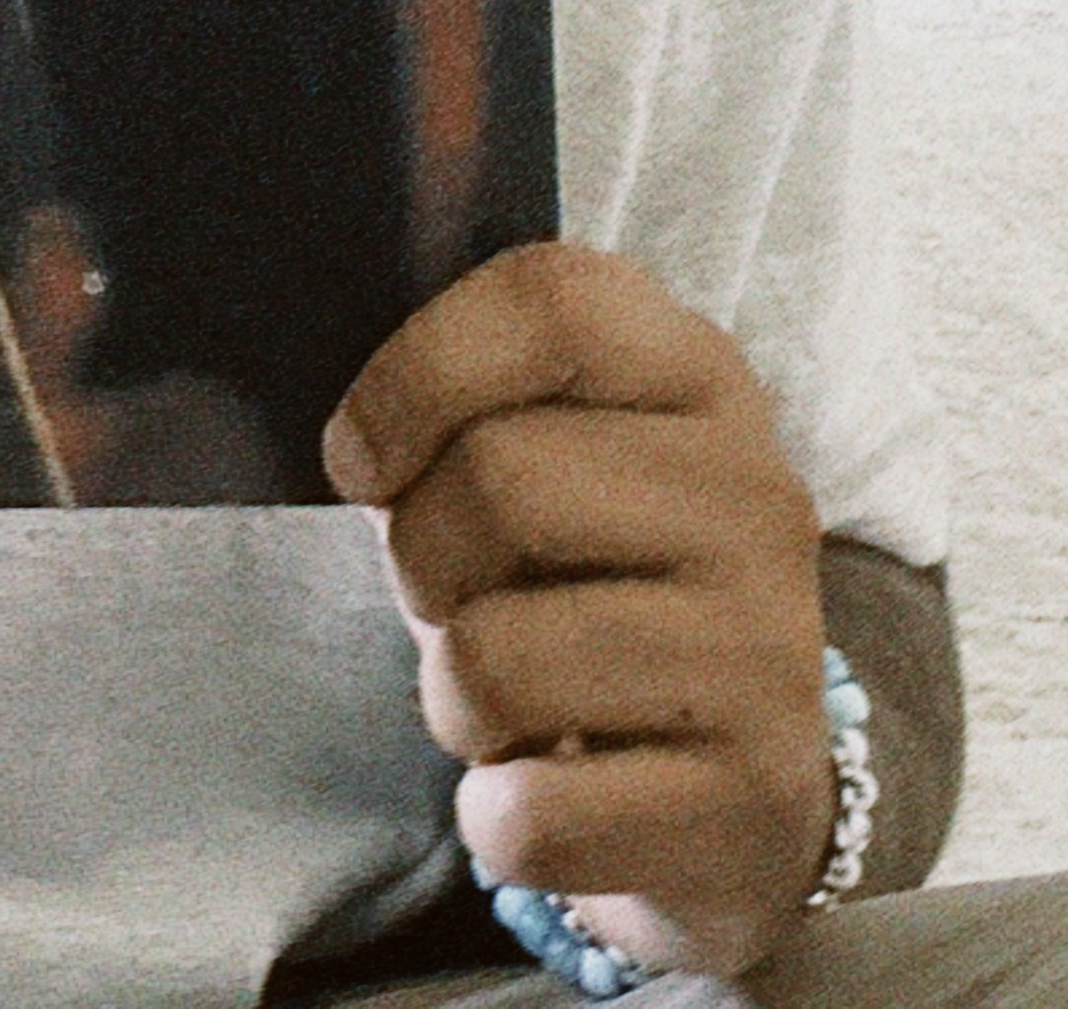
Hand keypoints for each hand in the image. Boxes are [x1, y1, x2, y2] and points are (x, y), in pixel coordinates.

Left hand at [322, 243, 832, 986]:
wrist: (739, 786)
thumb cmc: (595, 585)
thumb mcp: (554, 457)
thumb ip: (465, 404)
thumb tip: (356, 446)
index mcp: (699, 377)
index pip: (552, 302)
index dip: (417, 371)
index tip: (362, 457)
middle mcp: (755, 498)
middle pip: (500, 480)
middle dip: (419, 558)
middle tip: (450, 598)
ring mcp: (767, 652)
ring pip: (495, 658)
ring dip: (452, 698)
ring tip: (503, 700)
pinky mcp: (751, 801)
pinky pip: (533, 813)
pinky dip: (495, 821)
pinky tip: (545, 798)